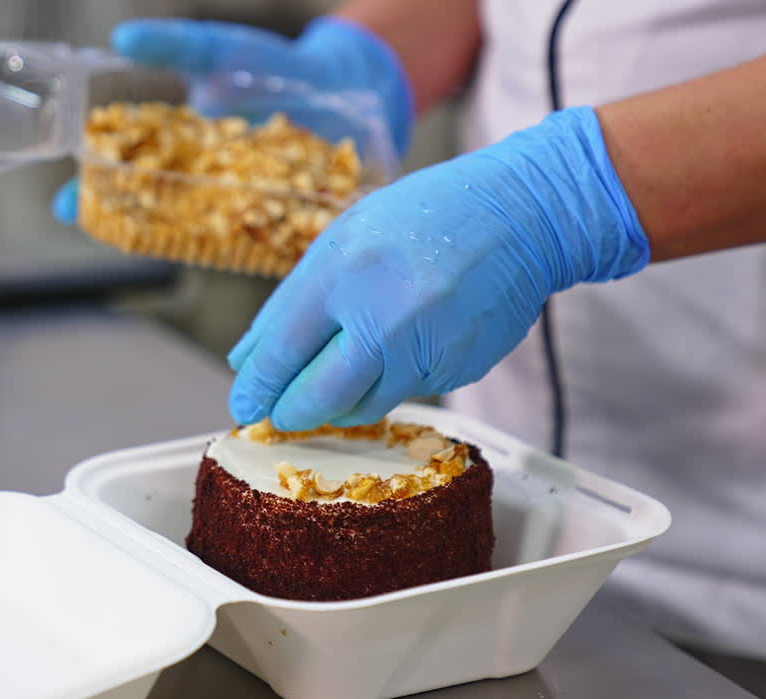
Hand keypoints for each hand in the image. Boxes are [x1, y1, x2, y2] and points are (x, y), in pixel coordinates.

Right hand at [52, 16, 413, 223]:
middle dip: (129, 223)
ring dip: (189, 239)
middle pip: (159, 215)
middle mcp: (208, 189)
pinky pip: (273, 243)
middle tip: (106, 227)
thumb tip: (123, 38)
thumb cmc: (273, 67)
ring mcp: (248, 209)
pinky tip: (249, 250)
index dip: (95, 195)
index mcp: (183, 155)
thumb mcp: (219, 51)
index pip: (127, 180)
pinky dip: (263, 247)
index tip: (66, 206)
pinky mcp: (294, 222)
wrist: (348, 82)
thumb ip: (176, 48)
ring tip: (168, 241)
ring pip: (209, 234)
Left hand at [226, 107, 650, 430]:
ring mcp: (424, 347)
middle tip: (280, 416)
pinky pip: (407, 393)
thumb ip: (294, 301)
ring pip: (363, 406)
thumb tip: (248, 360)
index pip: (283, 349)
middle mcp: (382, 315)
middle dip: (291, 413)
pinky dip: (388, 384)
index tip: (244, 406)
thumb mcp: (346, 238)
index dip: (258, 386)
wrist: (522, 214)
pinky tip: (394, 355)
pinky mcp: (456, 368)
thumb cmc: (424, 216)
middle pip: (318, 396)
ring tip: (330, 391)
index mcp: (343, 271)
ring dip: (338, 406)